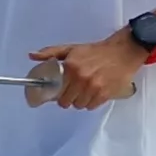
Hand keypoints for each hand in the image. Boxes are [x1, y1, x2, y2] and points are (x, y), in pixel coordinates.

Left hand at [29, 38, 143, 110]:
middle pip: (67, 102)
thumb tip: (32, 56)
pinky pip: (91, 106)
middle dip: (68, 99)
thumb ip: (51, 53)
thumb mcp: (72, 49)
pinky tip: (93, 94)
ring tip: (84, 92)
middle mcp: (81, 78)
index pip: (57, 91)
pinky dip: (91, 103)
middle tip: (72, 92)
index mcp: (71, 67)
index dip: (57, 93)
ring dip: (79, 101)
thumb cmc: (97, 51)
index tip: (58, 92)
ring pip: (79, 105)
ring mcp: (94, 87)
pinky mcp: (105, 94)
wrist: (123, 51)